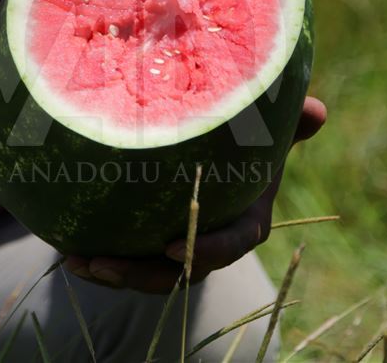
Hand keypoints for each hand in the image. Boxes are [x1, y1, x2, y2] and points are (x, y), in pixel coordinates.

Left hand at [63, 96, 327, 293]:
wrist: (210, 141)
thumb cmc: (244, 132)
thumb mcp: (264, 124)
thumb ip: (286, 120)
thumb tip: (320, 110)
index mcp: (245, 216)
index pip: (234, 242)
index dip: (206, 250)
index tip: (172, 246)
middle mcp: (210, 238)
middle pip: (181, 270)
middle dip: (144, 275)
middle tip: (106, 264)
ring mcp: (177, 244)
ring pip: (148, 273)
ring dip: (113, 274)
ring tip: (77, 262)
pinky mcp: (147, 240)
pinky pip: (126, 258)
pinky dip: (97, 260)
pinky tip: (66, 248)